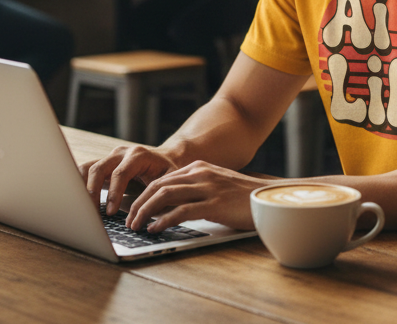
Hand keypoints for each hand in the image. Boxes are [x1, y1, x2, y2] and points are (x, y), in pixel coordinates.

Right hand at [80, 143, 178, 214]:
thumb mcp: (169, 181)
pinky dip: (79, 184)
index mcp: (138, 155)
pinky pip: (85, 171)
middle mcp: (121, 153)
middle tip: (91, 214)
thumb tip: (142, 217)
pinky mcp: (104, 164)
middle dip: (92, 192)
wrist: (168, 157)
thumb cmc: (168, 172)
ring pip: (87, 167)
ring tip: (81, 208)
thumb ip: (157, 196)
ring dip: (81, 188)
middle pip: (99, 168)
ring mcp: (110, 157)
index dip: (113, 193)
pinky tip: (78, 201)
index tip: (109, 213)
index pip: (120, 173)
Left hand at [122, 160, 264, 232]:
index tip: (133, 210)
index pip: (162, 179)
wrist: (268, 198)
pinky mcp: (214, 204)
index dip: (144, 195)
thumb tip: (170, 206)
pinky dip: (164, 220)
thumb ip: (195, 190)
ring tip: (136, 226)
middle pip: (159, 186)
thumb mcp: (216, 186)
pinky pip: (181, 211)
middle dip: (139, 204)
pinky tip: (155, 229)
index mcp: (199, 168)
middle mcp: (201, 174)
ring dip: (146, 212)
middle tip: (129, 220)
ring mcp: (207, 188)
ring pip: (165, 196)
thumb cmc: (242, 197)